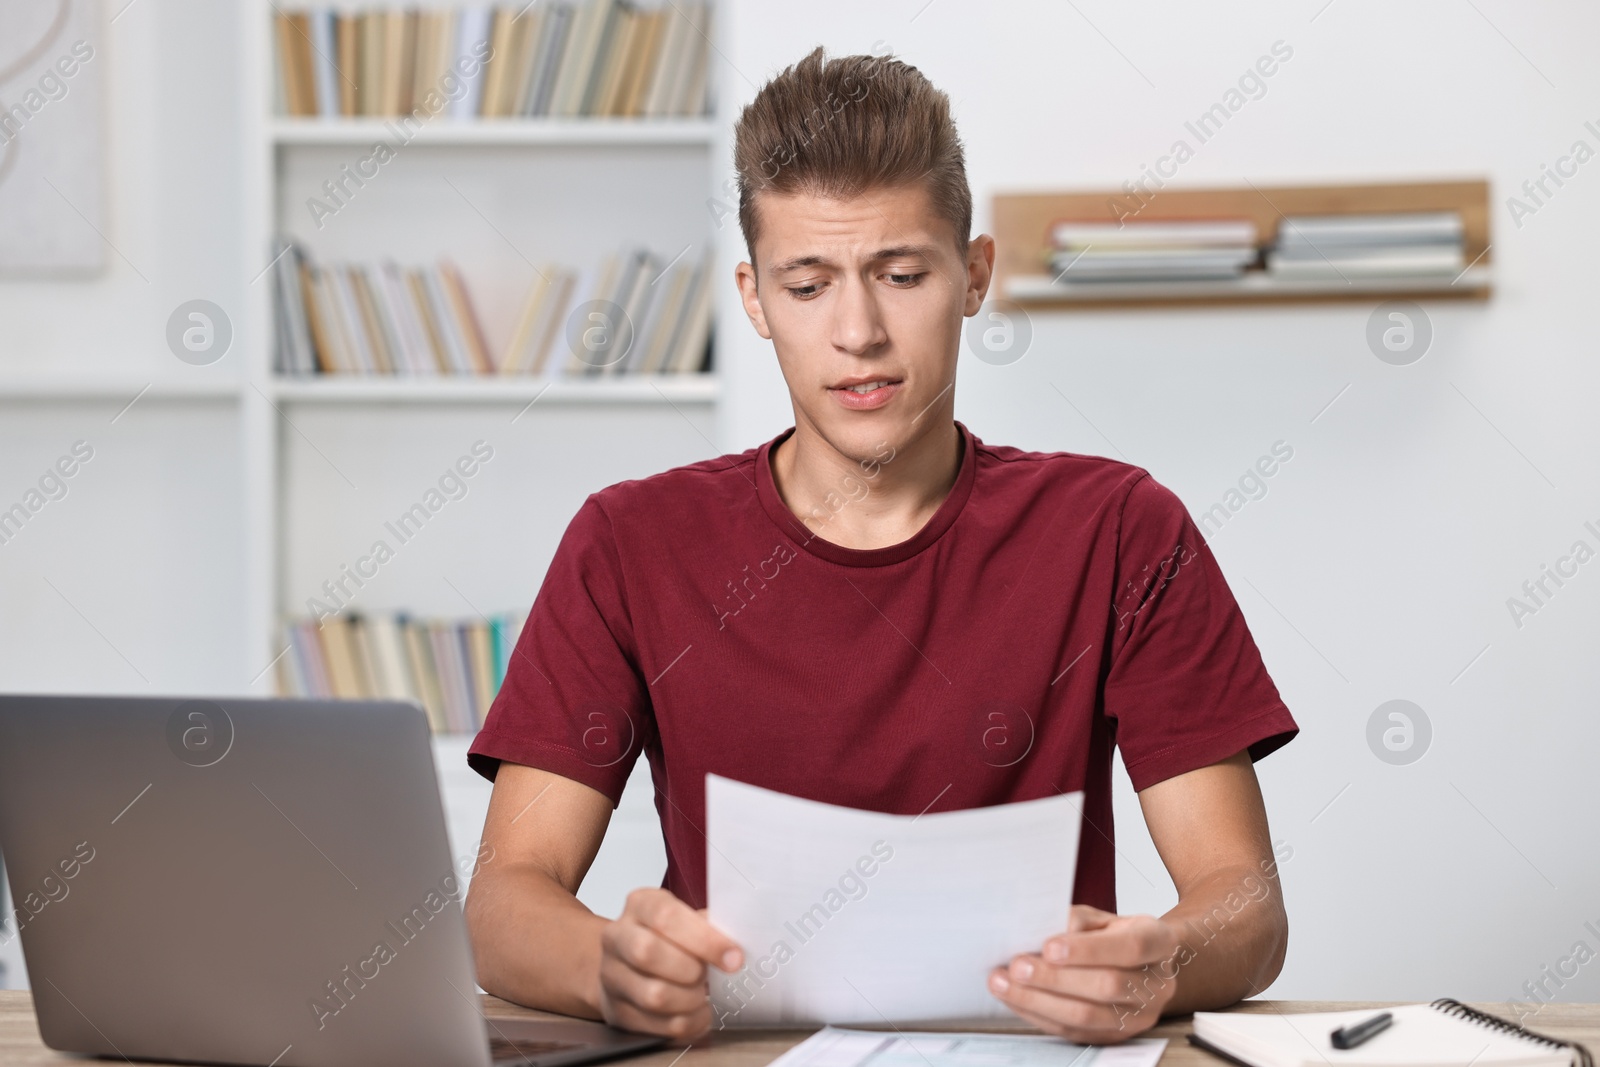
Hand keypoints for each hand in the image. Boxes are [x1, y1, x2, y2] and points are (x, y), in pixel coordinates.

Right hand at [597, 887, 743, 1041]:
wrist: (628, 963)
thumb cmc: (666, 937)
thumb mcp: (686, 919)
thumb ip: (708, 927)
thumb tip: (737, 946)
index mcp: (640, 905)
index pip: (666, 917)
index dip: (704, 939)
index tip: (734, 958)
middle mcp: (617, 937)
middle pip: (647, 953)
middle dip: (690, 970)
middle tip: (709, 976)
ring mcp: (611, 976)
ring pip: (653, 995)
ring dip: (690, 1000)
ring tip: (702, 994)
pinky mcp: (617, 1012)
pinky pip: (658, 1026)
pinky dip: (688, 1023)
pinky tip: (697, 1013)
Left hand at [988, 905, 1180, 1042]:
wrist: (1138, 964)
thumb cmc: (1114, 935)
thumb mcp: (1102, 917)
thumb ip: (1077, 920)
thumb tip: (1044, 932)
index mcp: (1159, 943)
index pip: (1130, 947)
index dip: (1089, 949)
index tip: (1049, 946)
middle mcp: (1157, 984)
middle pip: (1107, 986)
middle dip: (1055, 978)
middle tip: (1017, 966)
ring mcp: (1139, 1016)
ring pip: (1087, 1015)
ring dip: (1038, 1000)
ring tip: (1004, 983)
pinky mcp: (1116, 1036)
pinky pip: (1074, 1031)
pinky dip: (1039, 1015)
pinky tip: (1015, 999)